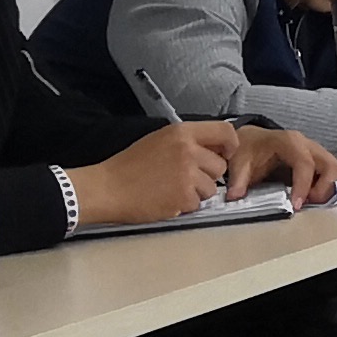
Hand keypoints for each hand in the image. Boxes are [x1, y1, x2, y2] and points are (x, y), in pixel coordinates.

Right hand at [79, 119, 239, 225]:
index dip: (230, 145)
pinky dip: (185, 205)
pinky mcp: (184, 196)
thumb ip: (188, 142)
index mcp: (181, 133)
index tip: (226, 154)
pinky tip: (166, 199)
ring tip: (170, 189)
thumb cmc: (129, 166)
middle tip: (182, 178)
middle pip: (220, 166)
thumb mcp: (159, 140)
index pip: (224, 131)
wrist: (106, 188)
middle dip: (207, 175)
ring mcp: (187, 174)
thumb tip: (215, 149)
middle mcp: (188, 150)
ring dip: (196, 192)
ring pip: (211, 188)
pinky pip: (198, 204)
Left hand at [233, 123, 336, 207]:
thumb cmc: (249, 149)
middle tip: (309, 203)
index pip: (305, 163)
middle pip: (331, 166)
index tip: (296, 205)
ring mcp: (318, 152)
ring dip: (331, 189)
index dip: (303, 185)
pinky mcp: (322, 161)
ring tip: (312, 200)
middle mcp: (308, 145)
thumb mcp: (239, 161)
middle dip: (324, 189)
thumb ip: (238, 179)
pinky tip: (317, 197)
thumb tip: (236, 196)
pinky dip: (332, 187)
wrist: (253, 140)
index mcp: (290, 141)